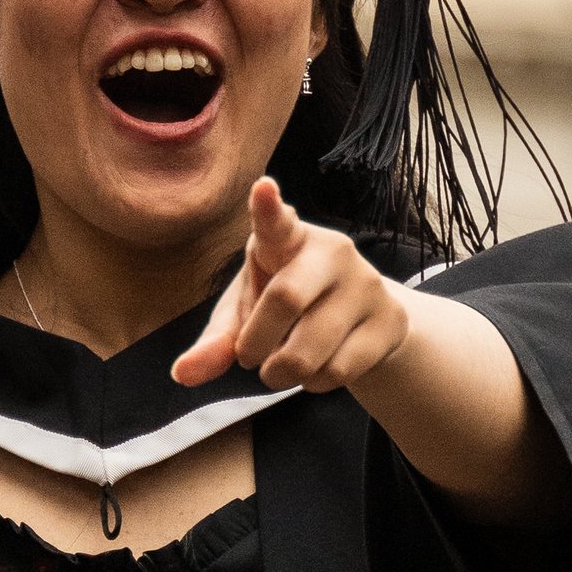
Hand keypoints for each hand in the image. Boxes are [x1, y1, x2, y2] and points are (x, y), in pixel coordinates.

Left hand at [175, 175, 556, 522]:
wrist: (363, 321)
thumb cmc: (289, 308)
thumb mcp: (248, 316)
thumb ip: (217, 341)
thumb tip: (182, 374)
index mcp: (288, 239)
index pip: (276, 222)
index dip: (267, 208)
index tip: (262, 188)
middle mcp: (331, 252)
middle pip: (285, 299)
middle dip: (256, 343)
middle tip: (249, 358)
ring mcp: (366, 284)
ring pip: (310, 348)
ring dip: (281, 372)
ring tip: (280, 368)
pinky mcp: (389, 320)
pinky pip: (338, 369)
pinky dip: (314, 383)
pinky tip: (316, 371)